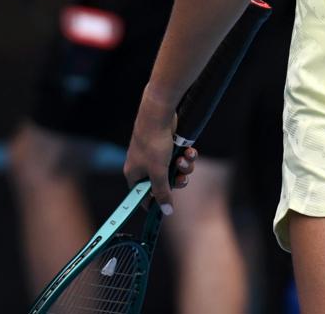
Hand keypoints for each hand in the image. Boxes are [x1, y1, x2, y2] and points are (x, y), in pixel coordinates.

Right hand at [122, 88, 195, 214]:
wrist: (159, 113)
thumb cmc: (153, 142)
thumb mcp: (158, 172)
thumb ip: (162, 192)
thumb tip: (166, 211)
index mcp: (134, 174)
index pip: (142, 196)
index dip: (156, 202)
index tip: (168, 206)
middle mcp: (143, 165)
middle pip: (163, 183)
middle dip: (176, 180)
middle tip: (182, 177)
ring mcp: (155, 154)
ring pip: (174, 170)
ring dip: (184, 167)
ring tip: (185, 158)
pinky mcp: (167, 145)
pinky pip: (178, 157)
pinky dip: (185, 155)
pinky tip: (189, 151)